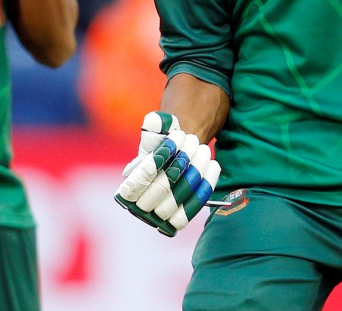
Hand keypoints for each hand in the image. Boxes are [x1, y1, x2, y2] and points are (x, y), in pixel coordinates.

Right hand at [114, 111, 220, 236]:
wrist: (177, 157)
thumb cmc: (163, 141)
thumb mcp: (157, 129)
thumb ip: (154, 123)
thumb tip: (155, 122)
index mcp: (127, 186)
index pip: (136, 182)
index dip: (156, 161)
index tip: (176, 138)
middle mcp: (140, 205)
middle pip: (160, 189)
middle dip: (179, 163)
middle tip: (193, 140)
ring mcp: (160, 215)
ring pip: (178, 198)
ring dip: (195, 172)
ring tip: (204, 149)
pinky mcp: (178, 219)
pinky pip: (192, 208)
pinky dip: (205, 186)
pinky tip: (214, 165)